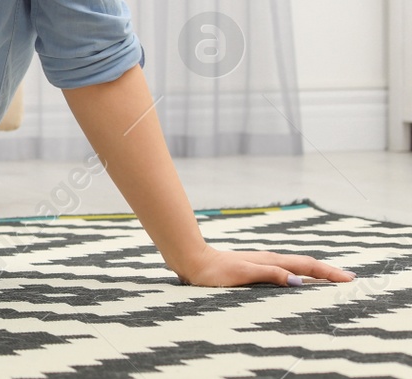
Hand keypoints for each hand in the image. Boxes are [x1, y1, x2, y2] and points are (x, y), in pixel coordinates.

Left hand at [172, 244, 355, 286]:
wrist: (192, 261)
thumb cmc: (215, 271)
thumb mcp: (243, 274)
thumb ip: (270, 275)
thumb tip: (298, 280)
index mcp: (270, 261)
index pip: (306, 266)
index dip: (328, 272)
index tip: (349, 278)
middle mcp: (269, 260)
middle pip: (304, 264)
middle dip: (327, 271)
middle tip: (349, 278)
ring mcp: (261, 263)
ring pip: (295, 266)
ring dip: (314, 271)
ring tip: (330, 278)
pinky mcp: (253, 268)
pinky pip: (284, 270)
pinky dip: (298, 274)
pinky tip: (297, 279)